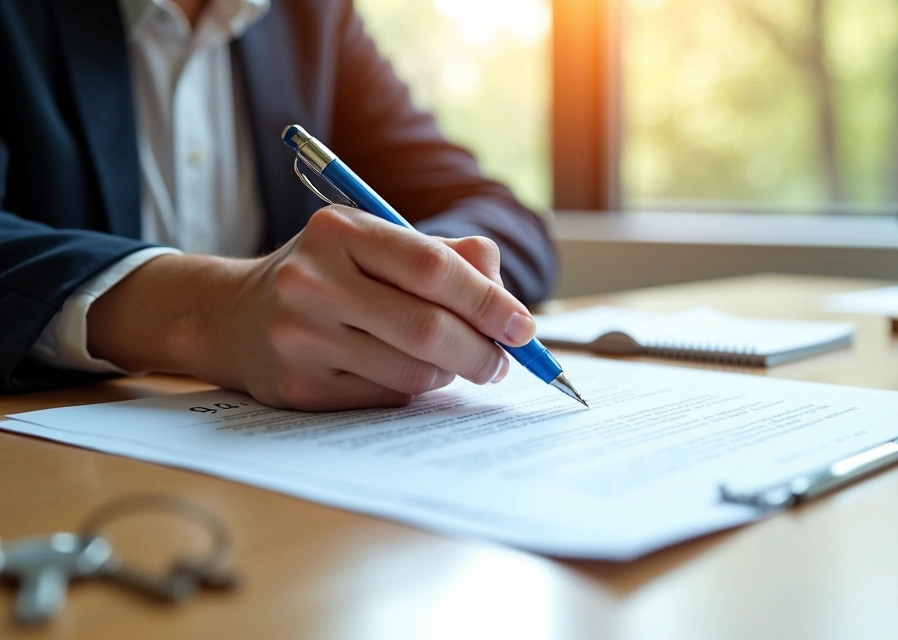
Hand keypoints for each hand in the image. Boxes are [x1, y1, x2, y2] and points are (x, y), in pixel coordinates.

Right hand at [87, 206, 537, 410]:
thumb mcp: (374, 242)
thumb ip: (446, 256)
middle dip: (481, 351)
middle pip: (427, 328)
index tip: (522, 326)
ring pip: (411, 371)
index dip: (488, 301)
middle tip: (502, 362)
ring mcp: (300, 337)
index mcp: (340, 231)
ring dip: (448, 373)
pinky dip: (411, 390)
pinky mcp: (298, 387)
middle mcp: (312, 281)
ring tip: (451, 363)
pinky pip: (384, 398)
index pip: (432, 268)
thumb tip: (504, 297)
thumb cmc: (328, 274)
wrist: (231, 316)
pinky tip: (405, 373)